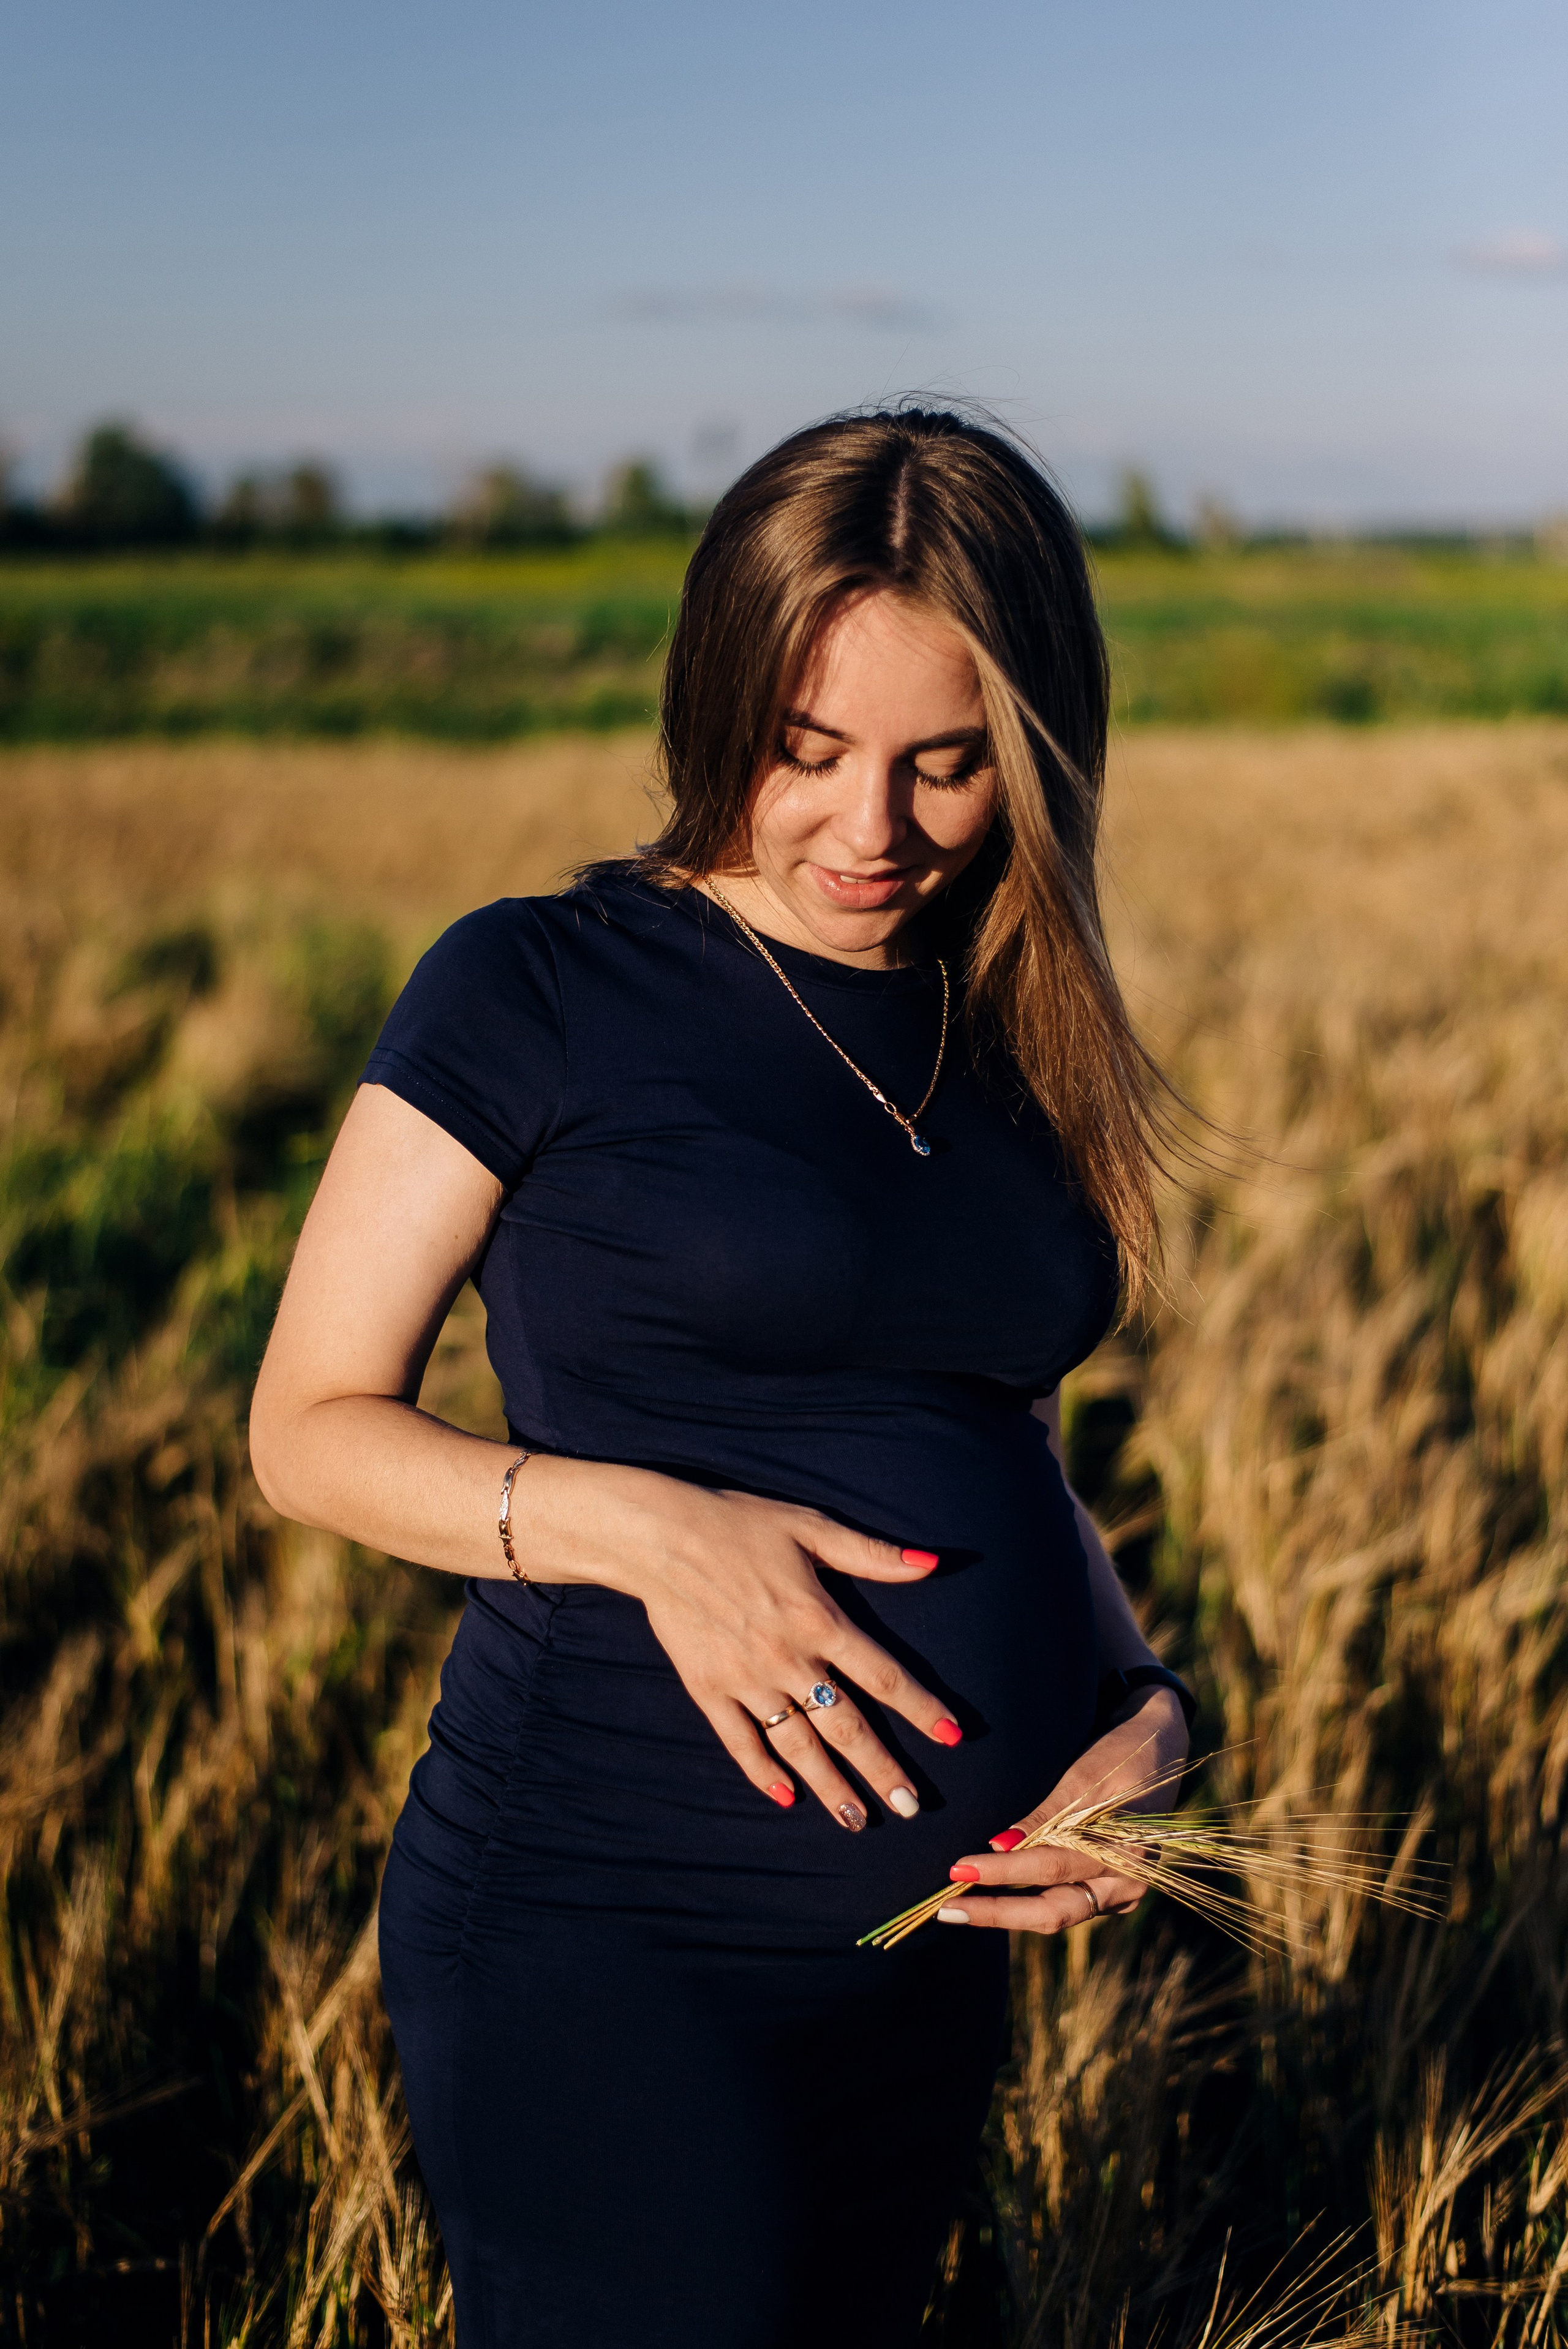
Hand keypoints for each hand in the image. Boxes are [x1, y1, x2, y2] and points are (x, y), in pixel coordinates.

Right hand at [610, 1477, 961, 1830]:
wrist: (660, 1536)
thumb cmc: (740, 1524)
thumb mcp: (811, 1527)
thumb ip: (872, 1554)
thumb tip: (932, 1563)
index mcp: (820, 1619)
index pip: (884, 1677)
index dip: (922, 1709)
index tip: (952, 1738)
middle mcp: (788, 1658)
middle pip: (847, 1727)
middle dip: (883, 1770)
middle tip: (911, 1808)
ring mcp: (747, 1679)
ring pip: (798, 1745)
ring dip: (831, 1785)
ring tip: (858, 1820)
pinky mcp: (709, 1690)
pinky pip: (740, 1742)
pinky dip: (763, 1773)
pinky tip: (786, 1798)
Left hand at [935, 1684, 1189, 1931]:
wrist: (1159, 1746)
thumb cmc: (1120, 1754)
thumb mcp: (1084, 1776)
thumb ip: (1047, 1816)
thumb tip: (1001, 1844)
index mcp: (1128, 1852)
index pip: (1053, 1868)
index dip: (1003, 1871)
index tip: (959, 1869)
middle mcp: (1128, 1883)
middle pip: (1055, 1911)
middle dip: (999, 1912)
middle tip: (948, 1910)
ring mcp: (1123, 1892)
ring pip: (1059, 1914)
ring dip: (1010, 1913)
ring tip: (961, 1909)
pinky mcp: (1112, 1890)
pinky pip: (1067, 1905)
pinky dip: (1030, 1903)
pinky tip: (995, 1900)